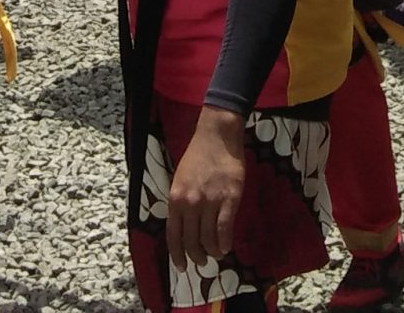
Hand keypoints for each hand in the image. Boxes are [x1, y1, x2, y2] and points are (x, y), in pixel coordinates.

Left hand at [167, 108, 245, 271]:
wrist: (217, 136)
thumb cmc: (197, 157)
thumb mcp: (180, 180)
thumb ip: (180, 203)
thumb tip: (184, 227)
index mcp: (175, 199)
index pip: (173, 236)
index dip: (177, 255)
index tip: (182, 267)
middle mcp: (190, 204)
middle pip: (191, 241)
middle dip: (196, 256)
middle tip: (202, 261)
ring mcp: (210, 202)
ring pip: (208, 239)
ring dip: (212, 252)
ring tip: (216, 254)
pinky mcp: (229, 199)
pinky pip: (225, 229)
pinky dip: (225, 242)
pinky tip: (226, 247)